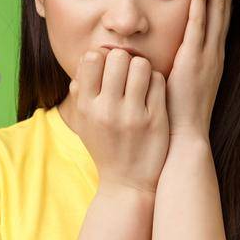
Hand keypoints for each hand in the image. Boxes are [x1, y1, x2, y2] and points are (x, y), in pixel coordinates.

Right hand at [64, 47, 169, 194]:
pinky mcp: (156, 120)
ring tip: (141, 80)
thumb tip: (85, 60)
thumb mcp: (84, 122)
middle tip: (127, 72)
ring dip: (142, 68)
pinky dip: (156, 81)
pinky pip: (158, 81)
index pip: (91, 58)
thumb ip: (80, 92)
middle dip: (124, 60)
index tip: (107, 68)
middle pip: (118, 57)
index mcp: (86, 107)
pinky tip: (152, 92)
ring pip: (141, 65)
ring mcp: (133, 115)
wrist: (127, 182)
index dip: (101, 57)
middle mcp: (107, 110)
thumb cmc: (105, 146)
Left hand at [166, 0, 231, 141]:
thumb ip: (175, 68)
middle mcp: (215, 54)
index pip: (217, 22)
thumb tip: (160, 58)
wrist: (185, 137)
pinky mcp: (196, 58)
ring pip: (216, 12)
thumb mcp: (178, 86)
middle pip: (223, 11)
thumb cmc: (176, 117)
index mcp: (211, 60)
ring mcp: (208, 55)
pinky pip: (200, 23)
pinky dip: (203, 1)